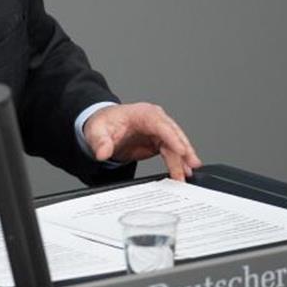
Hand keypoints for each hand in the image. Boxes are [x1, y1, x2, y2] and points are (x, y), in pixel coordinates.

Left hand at [83, 102, 201, 180]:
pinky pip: (171, 151)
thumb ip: (100, 142)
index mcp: (143, 113)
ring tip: (188, 174)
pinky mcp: (158, 141)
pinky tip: (182, 171)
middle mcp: (154, 120)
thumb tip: (103, 152)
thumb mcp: (96, 131)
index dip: (172, 138)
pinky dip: (177, 161)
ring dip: (183, 159)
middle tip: (190, 166)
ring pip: (175, 144)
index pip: (161, 125)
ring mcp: (158, 131)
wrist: (103, 126)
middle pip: (173, 134)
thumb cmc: (103, 123)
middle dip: (184, 150)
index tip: (181, 151)